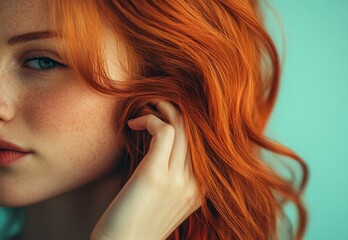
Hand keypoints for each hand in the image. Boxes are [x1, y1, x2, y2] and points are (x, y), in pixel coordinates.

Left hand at [91, 100, 200, 239]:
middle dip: (175, 108)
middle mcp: (196, 184)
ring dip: (162, 108)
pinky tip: (134, 124)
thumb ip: (174, 177)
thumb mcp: (165, 201)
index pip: (203, 143)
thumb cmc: (136, 224)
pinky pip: (164, 131)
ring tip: (144, 109)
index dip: (186, 121)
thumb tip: (164, 143)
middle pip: (196, 129)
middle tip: (154, 104)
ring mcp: (179, 180)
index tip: (165, 115)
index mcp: (201, 190)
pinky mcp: (156, 176)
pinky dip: (150, 120)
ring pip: (182, 125)